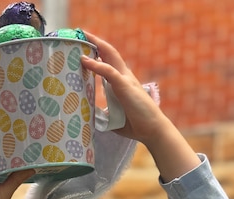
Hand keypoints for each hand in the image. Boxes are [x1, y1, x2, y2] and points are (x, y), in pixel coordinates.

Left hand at [82, 32, 199, 180]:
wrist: (151, 130)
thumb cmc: (135, 124)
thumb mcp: (112, 117)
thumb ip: (102, 113)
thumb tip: (88, 115)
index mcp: (122, 82)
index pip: (109, 62)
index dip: (98, 53)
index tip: (85, 48)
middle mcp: (125, 76)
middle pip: (110, 53)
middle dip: (96, 42)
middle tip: (82, 33)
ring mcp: (125, 79)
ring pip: (110, 56)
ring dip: (96, 45)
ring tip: (83, 36)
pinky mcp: (124, 85)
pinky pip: (108, 71)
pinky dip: (96, 65)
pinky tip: (85, 60)